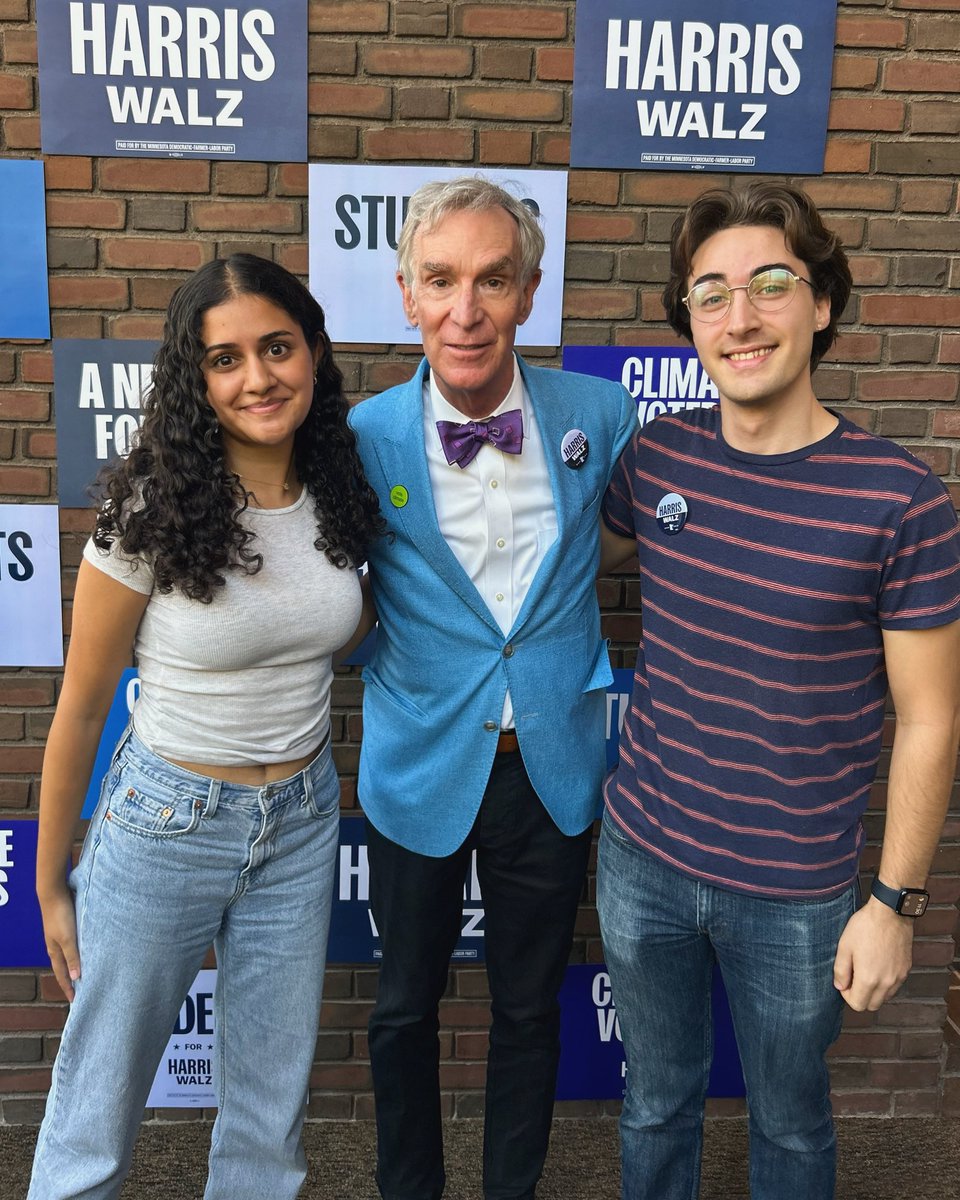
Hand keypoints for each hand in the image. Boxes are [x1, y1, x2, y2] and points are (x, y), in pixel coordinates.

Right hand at [39, 884, 80, 1001]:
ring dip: (78, 965)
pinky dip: (80, 953)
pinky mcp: (68, 927)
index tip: (75, 1001)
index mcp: (55, 952)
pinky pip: (75, 945)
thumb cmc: (60, 916)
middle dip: (73, 979)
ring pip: (70, 956)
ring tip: (88, 974)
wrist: (54, 893)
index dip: (69, 988)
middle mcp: (57, 946)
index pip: (62, 975)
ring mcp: (62, 937)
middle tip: (83, 991)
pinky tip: (89, 951)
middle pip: (66, 967)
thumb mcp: (68, 938)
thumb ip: (73, 957)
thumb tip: (77, 977)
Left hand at [833, 897, 912, 1011]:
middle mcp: (886, 983)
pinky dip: (885, 983)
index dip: (847, 996)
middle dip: (860, 996)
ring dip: (873, 991)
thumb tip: (840, 986)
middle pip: (872, 1005)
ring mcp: (898, 977)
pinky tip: (877, 966)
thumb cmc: (865, 927)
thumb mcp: (844, 946)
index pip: (858, 1005)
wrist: (890, 913)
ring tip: (865, 970)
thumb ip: (840, 970)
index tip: (844, 981)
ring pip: (885, 997)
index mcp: (869, 979)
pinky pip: (894, 986)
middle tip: (854, 977)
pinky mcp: (906, 970)